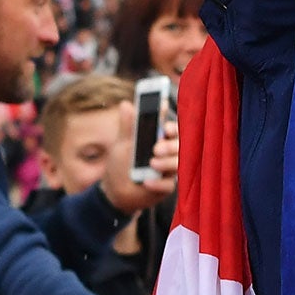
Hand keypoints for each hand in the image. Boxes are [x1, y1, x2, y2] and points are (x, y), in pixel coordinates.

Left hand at [99, 99, 177, 214]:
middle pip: (179, 146)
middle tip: (156, 148)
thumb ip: (127, 126)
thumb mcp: (122, 143)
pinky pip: (168, 185)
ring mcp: (168, 170)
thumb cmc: (121, 162)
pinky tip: (146, 182)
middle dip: (170, 145)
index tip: (165, 127)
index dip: (172, 127)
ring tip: (152, 163)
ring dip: (166, 163)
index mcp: (160, 138)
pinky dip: (158, 183)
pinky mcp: (166, 187)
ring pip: (177, 164)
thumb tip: (125, 105)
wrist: (114, 189)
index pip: (173, 129)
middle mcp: (168, 153)